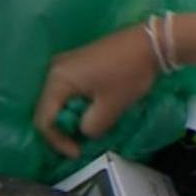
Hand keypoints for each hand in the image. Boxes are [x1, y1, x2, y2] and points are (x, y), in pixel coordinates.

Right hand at [34, 27, 157, 157]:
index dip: (57, 142)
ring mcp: (66, 63)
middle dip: (62, 130)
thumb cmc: (129, 73)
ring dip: (71, 117)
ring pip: (59, 100)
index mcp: (57, 79)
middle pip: (47, 109)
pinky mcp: (79, 62)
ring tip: (88, 129)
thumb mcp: (111, 107)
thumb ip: (91, 127)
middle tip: (80, 144)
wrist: (151, 42)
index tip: (78, 153)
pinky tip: (93, 111)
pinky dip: (77, 104)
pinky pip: (69, 89)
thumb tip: (85, 131)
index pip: (43, 120)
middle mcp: (54, 69)